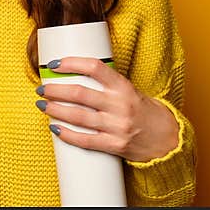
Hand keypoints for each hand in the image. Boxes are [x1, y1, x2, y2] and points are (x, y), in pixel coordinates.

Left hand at [35, 57, 179, 162]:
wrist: (168, 139)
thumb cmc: (144, 111)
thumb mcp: (129, 90)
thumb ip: (106, 85)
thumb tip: (72, 75)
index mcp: (124, 87)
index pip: (94, 68)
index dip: (71, 63)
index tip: (54, 64)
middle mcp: (120, 106)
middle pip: (79, 94)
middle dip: (55, 90)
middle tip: (41, 88)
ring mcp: (118, 127)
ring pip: (78, 117)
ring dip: (55, 110)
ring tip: (42, 104)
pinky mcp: (115, 146)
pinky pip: (85, 140)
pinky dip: (67, 134)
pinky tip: (55, 128)